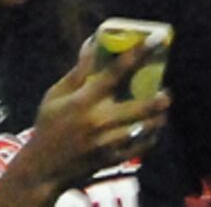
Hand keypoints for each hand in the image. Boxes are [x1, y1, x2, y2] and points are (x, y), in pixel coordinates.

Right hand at [20, 35, 171, 191]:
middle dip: (158, 100)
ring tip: (161, 110)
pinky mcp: (113, 159)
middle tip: (166, 92)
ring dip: (157, 119)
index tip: (156, 40)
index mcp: (84, 100)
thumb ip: (78, 72)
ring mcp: (108, 143)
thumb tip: (92, 44)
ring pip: (144, 129)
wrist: (44, 169)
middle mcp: (99, 121)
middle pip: (139, 108)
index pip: (116, 73)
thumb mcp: (55, 95)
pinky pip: (140, 147)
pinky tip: (151, 129)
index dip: (138, 54)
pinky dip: (150, 137)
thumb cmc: (47, 126)